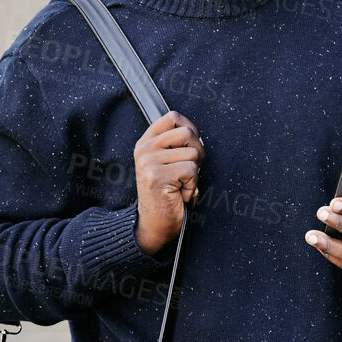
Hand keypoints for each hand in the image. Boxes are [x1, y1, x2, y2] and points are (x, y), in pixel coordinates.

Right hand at [134, 111, 203, 254]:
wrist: (156, 224)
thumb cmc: (168, 194)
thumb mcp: (168, 162)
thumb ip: (176, 144)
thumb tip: (196, 133)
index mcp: (146, 142)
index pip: (173, 117)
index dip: (190, 129)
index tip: (190, 147)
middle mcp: (144, 149)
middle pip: (187, 132)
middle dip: (198, 152)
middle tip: (189, 172)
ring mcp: (148, 162)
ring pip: (193, 153)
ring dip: (194, 173)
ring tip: (182, 185)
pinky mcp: (156, 176)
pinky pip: (191, 170)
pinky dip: (192, 185)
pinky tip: (181, 194)